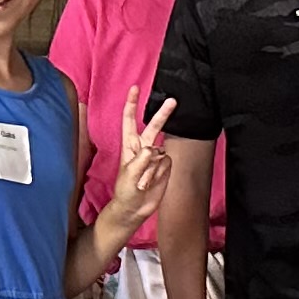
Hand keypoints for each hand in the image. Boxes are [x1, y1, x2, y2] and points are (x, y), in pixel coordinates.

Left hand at [94, 86, 177, 243]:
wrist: (134, 209)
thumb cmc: (125, 191)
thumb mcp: (128, 176)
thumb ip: (140, 161)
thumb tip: (152, 149)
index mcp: (129, 146)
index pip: (130, 121)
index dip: (132, 105)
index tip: (135, 89)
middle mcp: (142, 149)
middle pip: (154, 127)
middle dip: (162, 114)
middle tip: (173, 101)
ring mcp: (154, 158)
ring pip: (161, 153)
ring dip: (153, 169)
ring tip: (143, 183)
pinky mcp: (164, 168)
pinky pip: (167, 164)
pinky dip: (159, 174)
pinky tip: (152, 183)